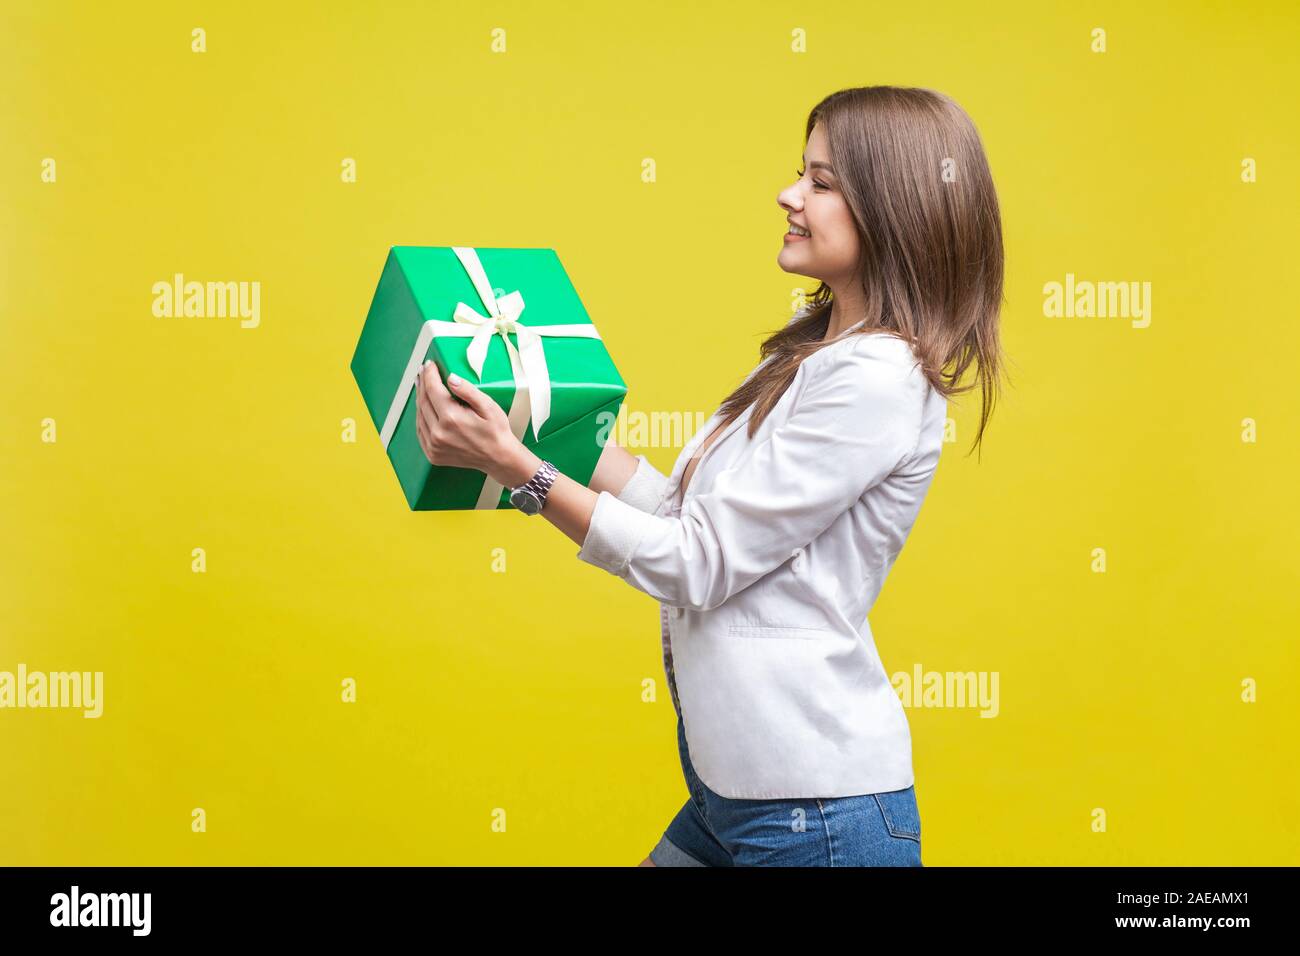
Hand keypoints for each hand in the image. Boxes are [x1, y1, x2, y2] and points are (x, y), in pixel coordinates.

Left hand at [414, 361, 525, 482]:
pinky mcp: (433, 454)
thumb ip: (468, 391)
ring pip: (419, 416)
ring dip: (419, 399)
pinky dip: (420, 416)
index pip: (433, 390)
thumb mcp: (488, 406)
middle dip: (422, 384)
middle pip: (423, 402)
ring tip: (422, 386)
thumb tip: (450, 377)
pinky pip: (420, 430)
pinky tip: (424, 407)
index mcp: (451, 418)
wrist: (498, 458)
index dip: (430, 375)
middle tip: (423, 371)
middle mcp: (439, 433)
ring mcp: (434, 446)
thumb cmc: (496, 431)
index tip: (429, 364)